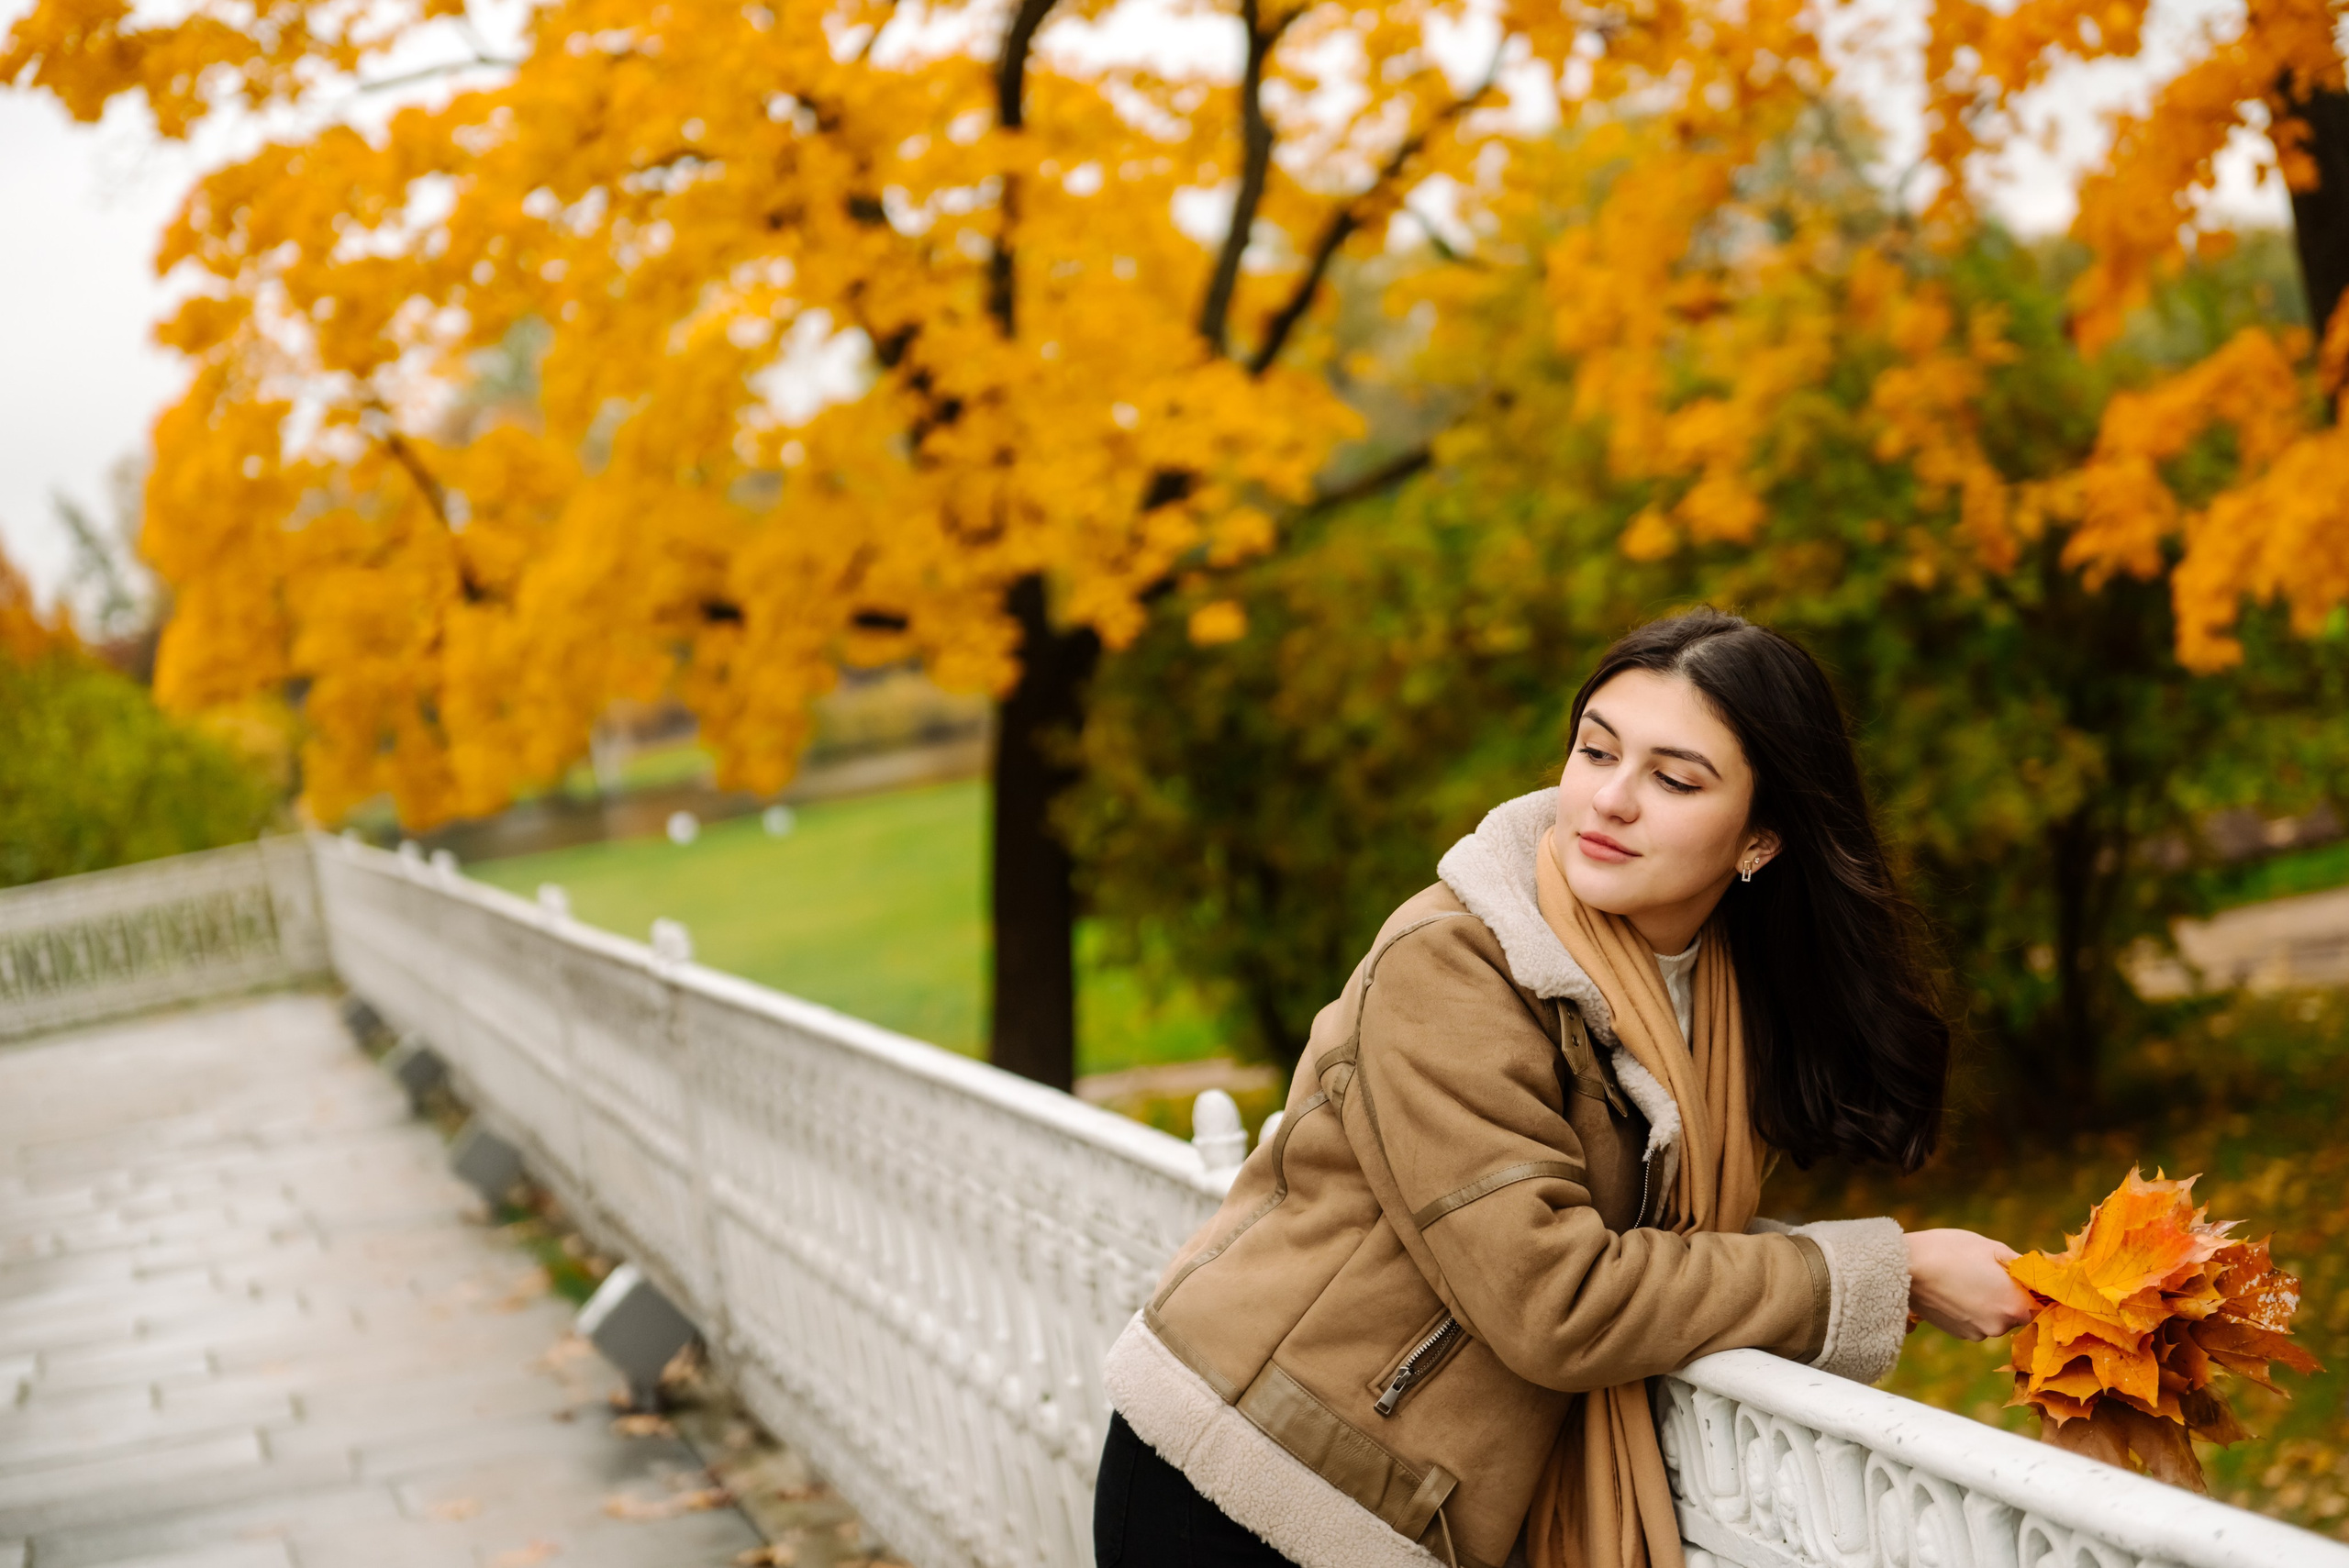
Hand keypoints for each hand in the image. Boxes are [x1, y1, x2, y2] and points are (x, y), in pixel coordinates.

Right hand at [1905, 1228, 2034, 1340]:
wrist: (1904, 1267)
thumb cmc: (1950, 1250)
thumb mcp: (1991, 1247)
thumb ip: (2022, 1265)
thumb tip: (2041, 1273)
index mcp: (2015, 1304)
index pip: (2041, 1305)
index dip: (2034, 1290)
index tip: (2023, 1278)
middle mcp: (2000, 1326)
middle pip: (2017, 1312)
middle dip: (2008, 1295)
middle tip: (1988, 1272)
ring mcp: (1979, 1333)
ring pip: (1995, 1317)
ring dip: (1988, 1303)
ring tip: (1966, 1279)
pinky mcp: (1960, 1334)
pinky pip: (1976, 1322)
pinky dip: (1971, 1310)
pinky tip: (1954, 1290)